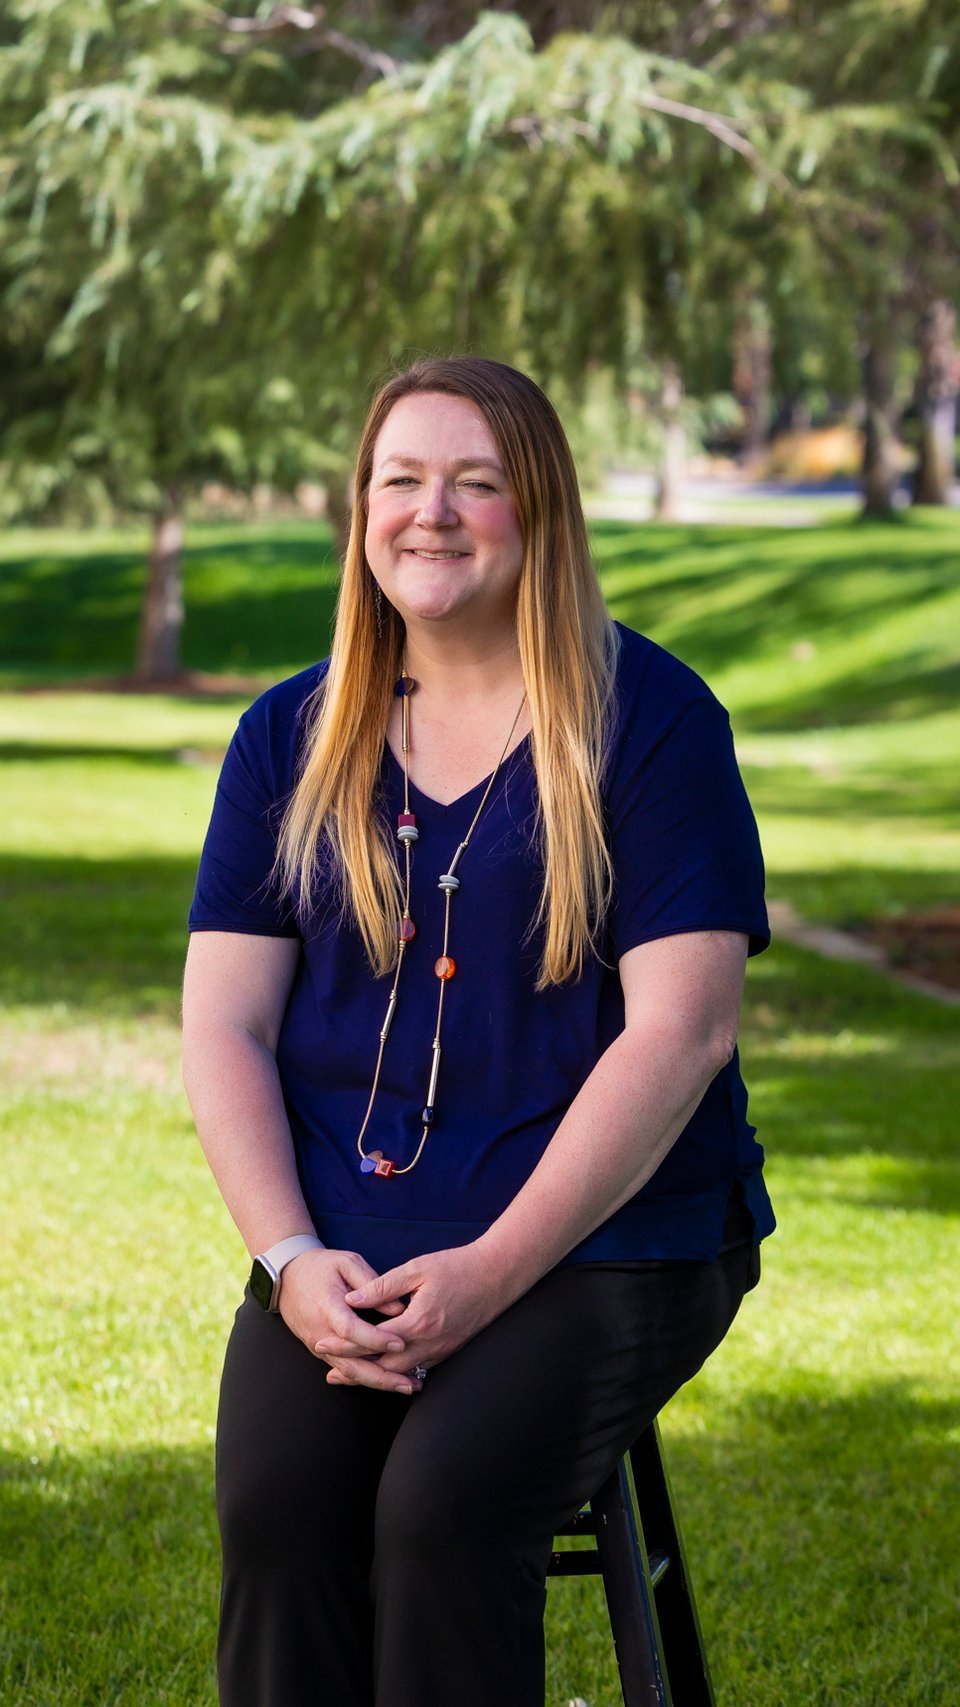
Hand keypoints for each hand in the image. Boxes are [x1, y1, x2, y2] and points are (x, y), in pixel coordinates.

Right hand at [278, 1247, 418, 1395]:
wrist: (287, 1277)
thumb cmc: (319, 1266)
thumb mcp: (346, 1263)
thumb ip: (372, 1283)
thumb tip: (398, 1308)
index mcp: (327, 1307)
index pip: (351, 1330)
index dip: (376, 1339)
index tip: (400, 1343)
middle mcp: (321, 1333)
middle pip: (351, 1363)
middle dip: (383, 1376)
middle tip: (411, 1382)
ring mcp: (319, 1346)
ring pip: (349, 1372)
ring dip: (378, 1382)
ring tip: (407, 1385)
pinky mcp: (321, 1351)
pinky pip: (344, 1369)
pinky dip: (366, 1377)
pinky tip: (388, 1381)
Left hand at [329, 1242, 512, 1387]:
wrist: (498, 1274)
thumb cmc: (458, 1266)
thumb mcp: (417, 1269)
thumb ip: (382, 1286)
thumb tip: (352, 1299)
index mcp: (418, 1322)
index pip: (372, 1340)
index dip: (344, 1344)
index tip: (322, 1343)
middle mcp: (430, 1343)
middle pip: (385, 1366)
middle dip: (356, 1370)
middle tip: (330, 1372)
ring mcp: (442, 1350)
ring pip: (402, 1372)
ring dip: (376, 1376)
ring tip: (351, 1376)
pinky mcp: (450, 1350)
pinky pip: (419, 1368)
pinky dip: (398, 1371)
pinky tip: (386, 1369)